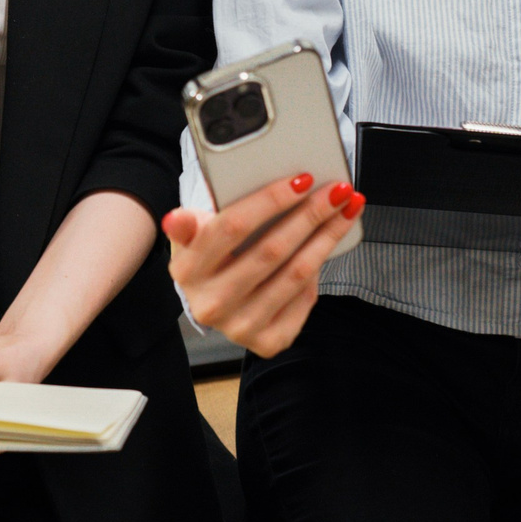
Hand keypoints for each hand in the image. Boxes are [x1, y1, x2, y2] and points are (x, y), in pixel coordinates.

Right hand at [163, 174, 362, 358]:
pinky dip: (320, 270)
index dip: (271, 201)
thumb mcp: (193, 234)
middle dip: (311, 215)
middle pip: (271, 250)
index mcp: (186, 270)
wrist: (214, 300)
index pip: (231, 227)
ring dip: (327, 238)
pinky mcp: (266, 342)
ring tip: (345, 211)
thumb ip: (188, 224)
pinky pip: (304, 300)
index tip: (303, 179)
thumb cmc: (210, 255)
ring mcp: (239, 327)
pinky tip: (327, 245)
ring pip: (295, 274)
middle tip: (338, 191)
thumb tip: (175, 219)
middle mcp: (211, 304)